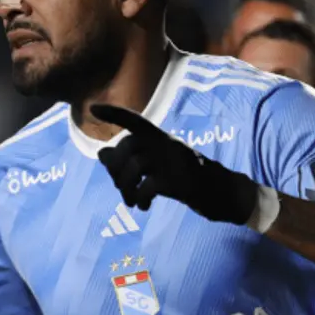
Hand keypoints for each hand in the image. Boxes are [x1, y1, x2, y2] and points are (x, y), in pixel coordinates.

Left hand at [92, 104, 257, 224]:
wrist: (222, 193)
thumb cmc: (184, 177)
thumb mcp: (155, 165)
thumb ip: (129, 159)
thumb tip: (101, 152)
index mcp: (160, 138)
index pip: (134, 120)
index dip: (114, 113)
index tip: (93, 108)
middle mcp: (166, 144)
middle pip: (127, 146)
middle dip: (115, 169)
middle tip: (121, 188)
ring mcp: (173, 161)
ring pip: (134, 166)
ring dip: (125, 188)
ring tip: (131, 201)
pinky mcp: (179, 181)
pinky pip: (147, 186)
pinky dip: (139, 198)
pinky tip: (144, 206)